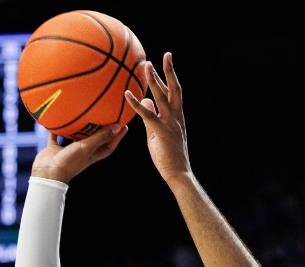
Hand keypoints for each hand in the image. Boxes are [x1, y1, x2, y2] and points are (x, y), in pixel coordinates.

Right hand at [31, 124, 127, 183]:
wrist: (47, 174)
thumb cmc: (69, 162)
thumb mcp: (87, 148)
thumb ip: (101, 137)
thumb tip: (118, 126)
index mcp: (92, 155)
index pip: (108, 145)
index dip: (117, 137)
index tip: (124, 126)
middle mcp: (81, 152)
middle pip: (93, 139)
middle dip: (100, 129)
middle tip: (105, 115)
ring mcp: (68, 150)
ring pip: (75, 136)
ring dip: (78, 127)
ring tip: (83, 113)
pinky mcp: (55, 148)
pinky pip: (56, 135)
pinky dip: (56, 128)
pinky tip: (56, 116)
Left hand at [124, 52, 191, 183]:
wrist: (178, 173)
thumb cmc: (168, 156)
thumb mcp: (157, 133)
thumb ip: (151, 117)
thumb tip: (145, 100)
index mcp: (177, 117)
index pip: (173, 93)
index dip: (169, 78)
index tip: (164, 64)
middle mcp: (176, 117)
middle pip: (174, 89)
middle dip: (170, 71)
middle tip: (166, 55)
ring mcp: (170, 123)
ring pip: (163, 97)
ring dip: (155, 80)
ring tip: (147, 66)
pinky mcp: (161, 132)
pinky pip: (147, 115)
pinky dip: (136, 104)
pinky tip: (127, 95)